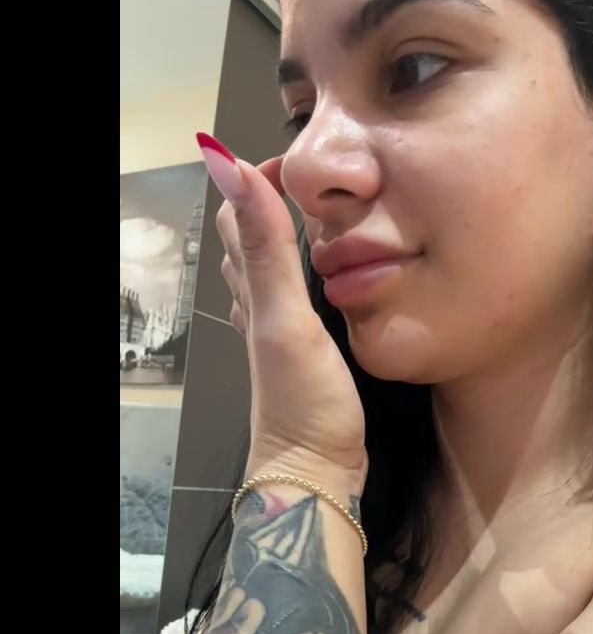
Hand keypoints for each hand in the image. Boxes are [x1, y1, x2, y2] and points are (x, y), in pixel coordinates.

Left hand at [197, 134, 366, 490]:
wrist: (314, 472)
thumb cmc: (302, 401)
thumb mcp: (287, 320)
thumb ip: (268, 251)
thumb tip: (230, 165)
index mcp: (253, 292)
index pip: (240, 218)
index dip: (257, 181)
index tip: (300, 161)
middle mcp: (258, 308)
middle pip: (250, 242)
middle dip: (269, 202)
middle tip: (317, 182)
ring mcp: (281, 335)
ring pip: (271, 273)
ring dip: (284, 239)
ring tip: (322, 219)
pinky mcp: (306, 358)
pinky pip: (296, 303)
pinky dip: (303, 279)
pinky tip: (322, 283)